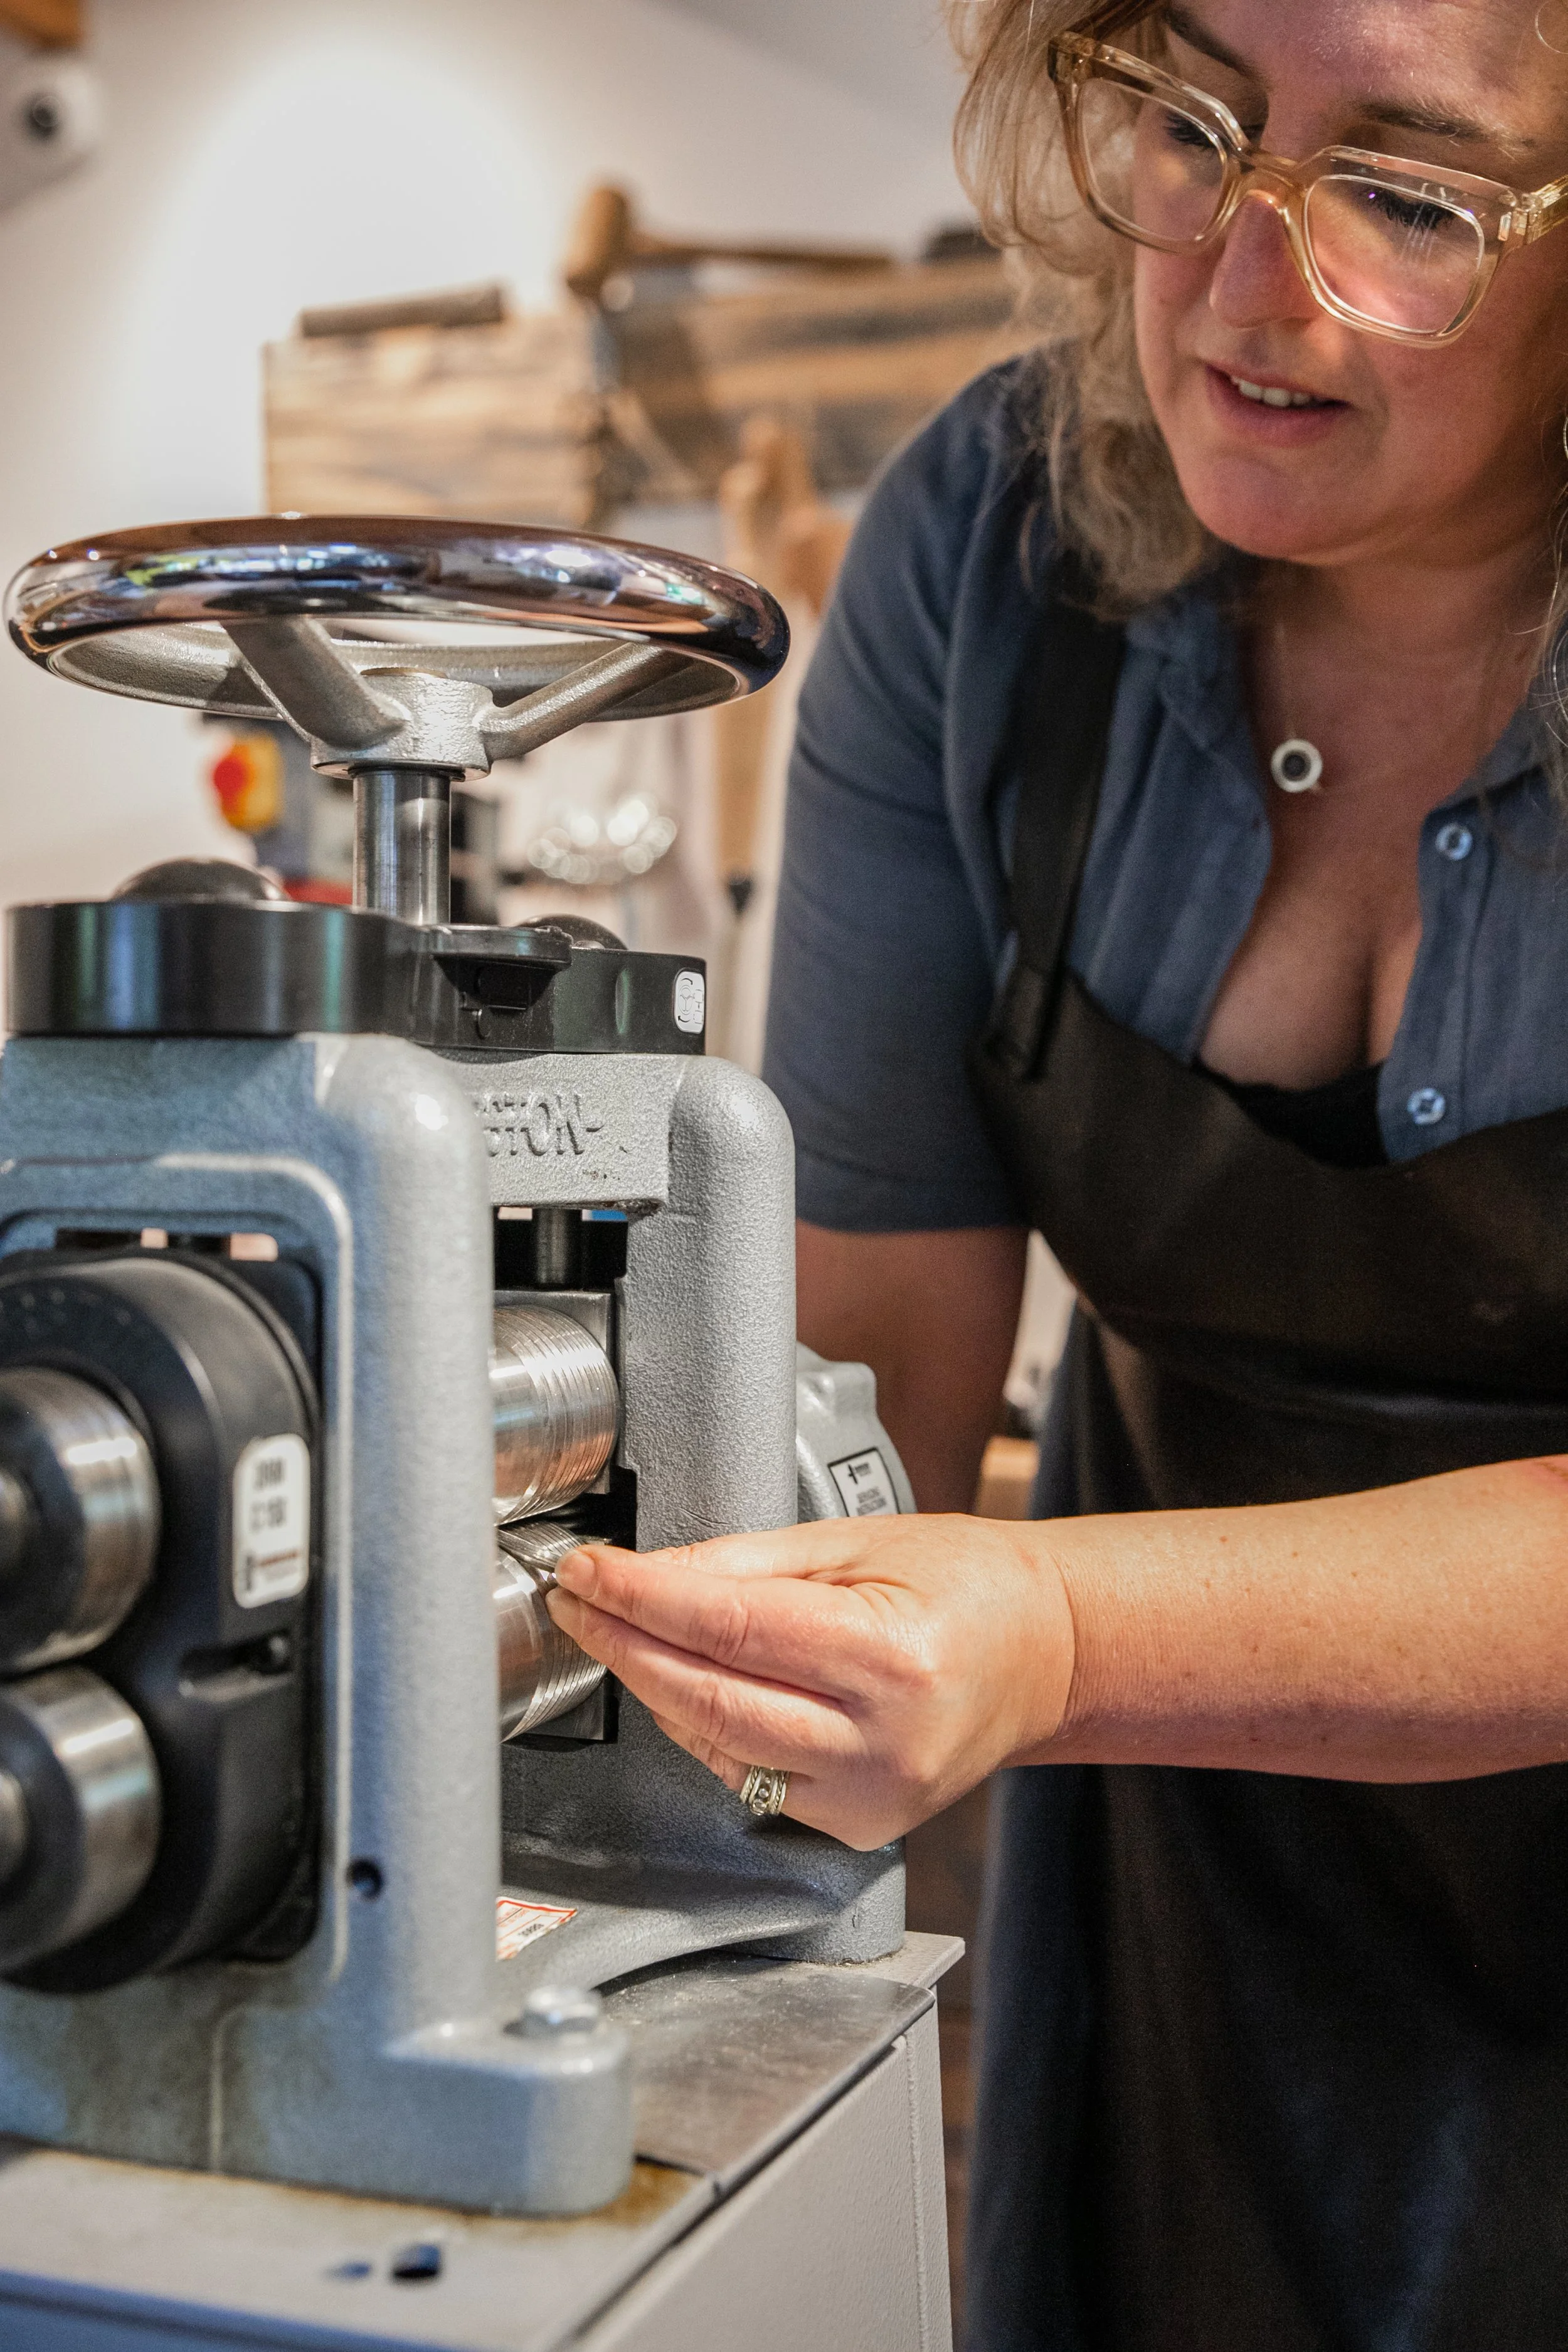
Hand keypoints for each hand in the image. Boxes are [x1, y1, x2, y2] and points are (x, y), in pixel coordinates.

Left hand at [546, 1515, 1075, 1848]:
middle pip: (708, 1698)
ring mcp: (871, 1796)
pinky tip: (688, 1686)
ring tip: (621, 1634)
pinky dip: (705, 1730)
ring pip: (716, 1747)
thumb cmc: (967, 1584)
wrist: (1044, 1654)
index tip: (587, 1572)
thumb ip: (747, 1562)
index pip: (728, 1627)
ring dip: (654, 1689)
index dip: (640, 1598)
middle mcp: (883, 1740)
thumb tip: (648, 1575)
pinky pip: (747, 1778)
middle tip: (578, 1603)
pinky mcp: (858, 1827)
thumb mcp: (856, 1542)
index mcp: (892, 1656)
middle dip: (624, 1645)